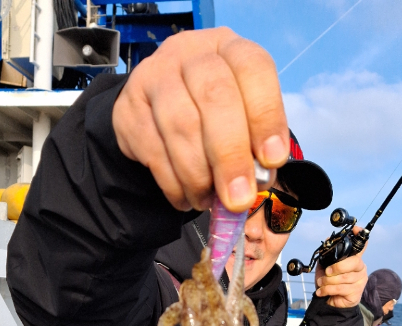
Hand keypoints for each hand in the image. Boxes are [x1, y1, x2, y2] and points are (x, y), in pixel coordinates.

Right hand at [113, 28, 288, 211]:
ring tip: (208, 201)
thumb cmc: (211, 116)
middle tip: (238, 199)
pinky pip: (153, 150)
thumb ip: (253, 145)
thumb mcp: (241, 119)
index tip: (272, 160)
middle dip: (230, 156)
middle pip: (214, 96)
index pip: (253, 68)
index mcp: (230, 49)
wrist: (156, 112)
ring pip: (180, 126)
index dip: (266, 115)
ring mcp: (155, 76)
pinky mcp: (129, 107)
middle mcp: (191, 53)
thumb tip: (257, 181)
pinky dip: (173, 183)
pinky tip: (185, 197)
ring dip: (198, 176)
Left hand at [314, 227, 367, 307]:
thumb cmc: (330, 283)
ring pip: (344, 277)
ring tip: (321, 284)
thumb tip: (327, 241)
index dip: (360, 236)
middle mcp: (360, 267)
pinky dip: (327, 290)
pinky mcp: (356, 291)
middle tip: (326, 272)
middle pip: (354, 262)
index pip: (362, 245)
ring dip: (328, 281)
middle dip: (337, 267)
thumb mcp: (325, 268)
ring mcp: (360, 280)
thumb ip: (327, 256)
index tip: (356, 229)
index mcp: (354, 259)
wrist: (331, 301)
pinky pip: (340, 288)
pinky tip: (321, 291)